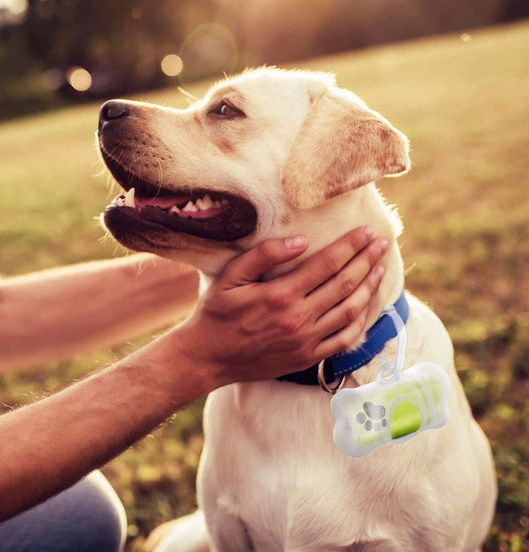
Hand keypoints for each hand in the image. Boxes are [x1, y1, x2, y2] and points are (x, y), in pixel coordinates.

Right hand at [176, 227, 387, 388]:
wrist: (208, 357)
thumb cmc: (217, 313)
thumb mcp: (231, 276)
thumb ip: (264, 255)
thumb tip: (301, 240)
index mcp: (280, 294)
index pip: (327, 264)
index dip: (351, 246)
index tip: (367, 232)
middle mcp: (298, 318)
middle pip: (344, 284)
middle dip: (367, 261)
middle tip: (382, 243)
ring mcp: (306, 341)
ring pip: (349, 311)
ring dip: (369, 287)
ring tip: (381, 268)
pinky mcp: (307, 358)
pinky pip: (343, 340)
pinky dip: (360, 322)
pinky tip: (367, 306)